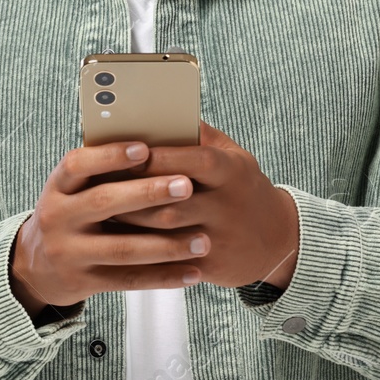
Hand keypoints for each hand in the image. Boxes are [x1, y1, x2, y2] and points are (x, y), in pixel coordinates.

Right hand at [10, 140, 212, 315]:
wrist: (37, 265)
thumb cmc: (73, 213)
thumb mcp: (73, 188)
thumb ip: (104, 170)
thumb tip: (160, 144)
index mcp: (58, 186)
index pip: (78, 164)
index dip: (110, 155)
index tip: (145, 148)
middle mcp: (58, 217)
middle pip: (104, 202)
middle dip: (148, 193)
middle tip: (187, 186)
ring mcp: (69, 252)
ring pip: (122, 248)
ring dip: (167, 246)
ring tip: (203, 240)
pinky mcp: (84, 282)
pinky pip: (129, 280)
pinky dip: (164, 277)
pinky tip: (193, 273)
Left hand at [105, 121, 299, 289]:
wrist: (277, 239)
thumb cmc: (243, 189)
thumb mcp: (234, 157)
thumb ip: (200, 136)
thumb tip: (162, 112)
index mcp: (232, 171)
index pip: (195, 159)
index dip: (161, 157)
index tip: (130, 152)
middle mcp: (228, 205)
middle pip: (173, 199)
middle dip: (135, 192)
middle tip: (103, 185)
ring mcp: (220, 238)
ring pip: (166, 231)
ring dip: (131, 222)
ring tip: (104, 211)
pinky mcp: (212, 266)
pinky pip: (170, 260)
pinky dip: (143, 251)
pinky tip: (122, 241)